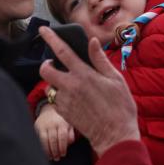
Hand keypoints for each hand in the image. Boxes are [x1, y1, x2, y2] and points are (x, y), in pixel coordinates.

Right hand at [35, 101, 74, 160]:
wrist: (49, 110)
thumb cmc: (61, 121)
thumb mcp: (69, 125)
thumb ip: (71, 134)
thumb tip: (70, 142)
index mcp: (62, 123)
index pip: (62, 136)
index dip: (62, 147)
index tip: (63, 154)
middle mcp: (52, 124)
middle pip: (53, 139)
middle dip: (55, 151)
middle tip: (57, 158)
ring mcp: (44, 125)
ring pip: (44, 140)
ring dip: (47, 151)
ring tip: (50, 157)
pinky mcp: (37, 127)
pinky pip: (38, 139)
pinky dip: (41, 147)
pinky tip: (44, 152)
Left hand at [38, 26, 139, 156]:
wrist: (115, 135)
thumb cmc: (120, 107)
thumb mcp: (115, 79)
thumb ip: (100, 59)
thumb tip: (91, 41)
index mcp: (83, 74)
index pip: (62, 51)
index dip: (50, 38)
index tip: (42, 29)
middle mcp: (70, 86)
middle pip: (45, 70)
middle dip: (46, 64)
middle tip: (56, 65)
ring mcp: (65, 101)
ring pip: (49, 86)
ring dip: (55, 82)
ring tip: (70, 85)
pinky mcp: (63, 113)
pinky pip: (54, 100)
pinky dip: (60, 96)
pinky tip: (74, 99)